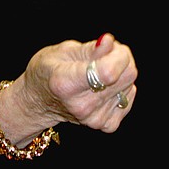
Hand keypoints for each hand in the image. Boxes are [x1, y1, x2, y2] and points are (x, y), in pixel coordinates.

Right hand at [0, 33, 136, 145]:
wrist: (38, 101)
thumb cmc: (47, 70)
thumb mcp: (62, 50)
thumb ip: (89, 48)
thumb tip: (109, 42)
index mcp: (66, 83)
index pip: (107, 72)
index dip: (117, 54)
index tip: (109, 45)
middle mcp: (81, 105)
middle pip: (126, 76)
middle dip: (121, 56)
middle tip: (105, 52)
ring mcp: (94, 118)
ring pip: (130, 85)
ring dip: (121, 72)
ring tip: (100, 68)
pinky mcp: (104, 125)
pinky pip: (128, 99)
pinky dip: (122, 88)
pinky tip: (106, 85)